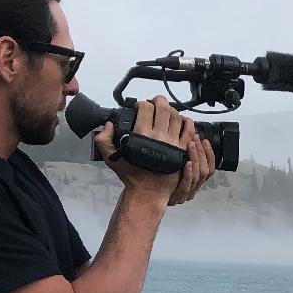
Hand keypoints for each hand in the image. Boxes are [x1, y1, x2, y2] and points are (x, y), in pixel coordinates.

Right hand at [93, 95, 217, 207]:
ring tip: (168, 111)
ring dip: (173, 110)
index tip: (141, 106)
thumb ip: (103, 139)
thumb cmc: (131, 175)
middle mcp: (159, 137)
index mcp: (142, 135)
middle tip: (156, 102)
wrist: (148, 191)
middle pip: (164, 108)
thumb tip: (109, 124)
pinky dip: (187, 123)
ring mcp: (173, 143)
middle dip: (159, 101)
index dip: (143, 103)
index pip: (146, 108)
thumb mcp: (111, 157)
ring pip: (177, 117)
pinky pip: (189, 131)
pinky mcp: (183, 151)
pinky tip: (183, 121)